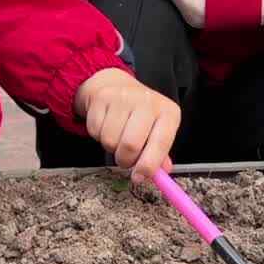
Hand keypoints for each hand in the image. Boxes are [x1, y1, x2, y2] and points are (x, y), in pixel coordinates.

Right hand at [74, 68, 180, 183]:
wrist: (116, 85)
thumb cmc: (140, 113)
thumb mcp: (157, 129)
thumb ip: (160, 153)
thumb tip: (162, 173)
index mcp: (167, 112)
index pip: (161, 143)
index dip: (148, 165)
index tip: (139, 177)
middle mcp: (147, 102)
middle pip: (131, 145)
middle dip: (125, 160)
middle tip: (126, 159)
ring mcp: (124, 98)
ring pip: (110, 140)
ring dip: (111, 147)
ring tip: (117, 137)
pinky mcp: (102, 98)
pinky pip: (96, 131)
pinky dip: (98, 135)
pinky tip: (107, 125)